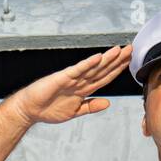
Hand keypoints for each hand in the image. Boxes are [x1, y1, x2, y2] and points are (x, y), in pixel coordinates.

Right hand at [11, 45, 131, 125]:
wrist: (30, 109)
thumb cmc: (49, 109)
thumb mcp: (75, 111)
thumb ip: (91, 106)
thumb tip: (108, 103)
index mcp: (84, 89)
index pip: (105, 77)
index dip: (117, 69)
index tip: (129, 61)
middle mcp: (80, 81)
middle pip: (102, 69)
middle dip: (117, 60)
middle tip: (131, 49)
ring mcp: (72, 78)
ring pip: (93, 67)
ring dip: (107, 59)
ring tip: (119, 50)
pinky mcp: (62, 78)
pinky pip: (78, 70)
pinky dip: (88, 64)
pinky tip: (99, 57)